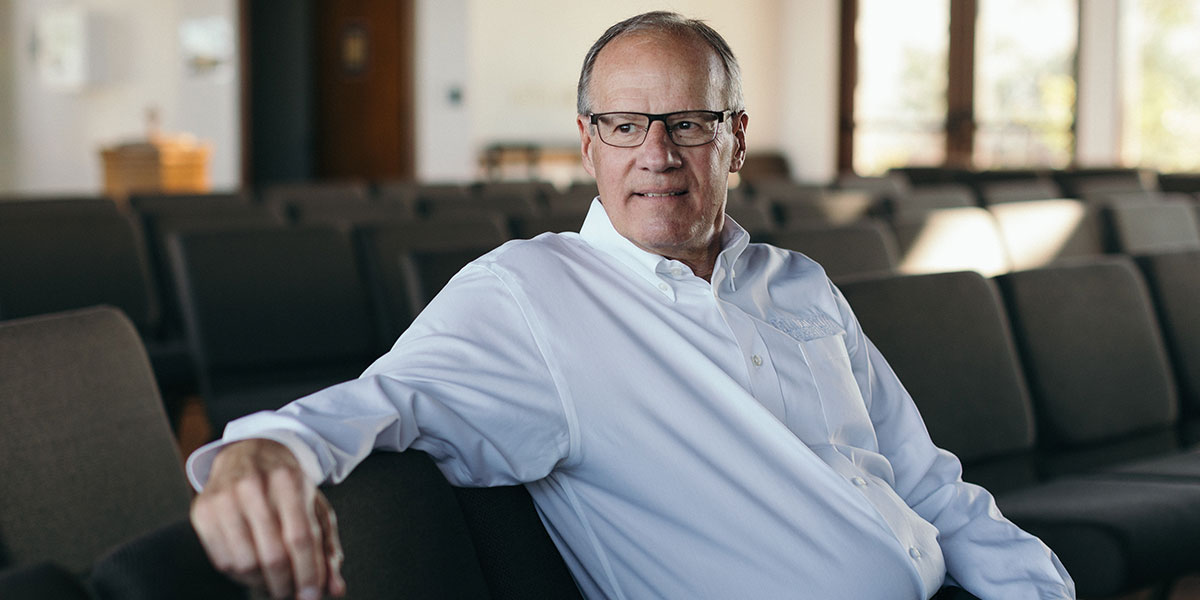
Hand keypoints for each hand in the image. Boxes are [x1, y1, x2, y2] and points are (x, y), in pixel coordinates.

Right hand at [190, 439, 345, 598]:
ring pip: (246, 564)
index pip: (300, 538)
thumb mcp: (314, 508)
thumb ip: (327, 548)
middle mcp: (253, 486)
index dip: (308, 573)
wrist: (248, 453)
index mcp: (289, 480)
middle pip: (273, 555)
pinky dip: (241, 577)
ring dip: (263, 585)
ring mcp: (224, 498)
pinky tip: (254, 572)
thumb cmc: (287, 487)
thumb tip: (336, 589)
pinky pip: (222, 561)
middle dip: (286, 586)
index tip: (312, 596)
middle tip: (293, 593)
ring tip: (275, 583)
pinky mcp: (202, 511)